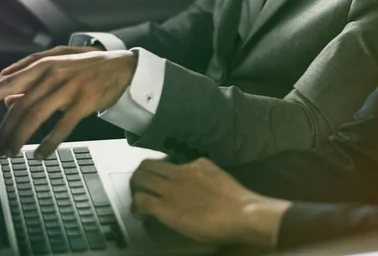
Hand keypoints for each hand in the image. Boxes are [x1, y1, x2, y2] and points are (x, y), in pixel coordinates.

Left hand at [0, 50, 136, 157]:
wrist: (122, 67)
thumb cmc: (89, 65)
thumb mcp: (59, 63)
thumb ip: (31, 76)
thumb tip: (7, 97)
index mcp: (44, 65)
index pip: (9, 81)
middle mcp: (54, 76)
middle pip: (20, 106)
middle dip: (4, 130)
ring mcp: (69, 89)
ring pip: (36, 117)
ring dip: (20, 138)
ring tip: (11, 152)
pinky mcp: (84, 103)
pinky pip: (62, 127)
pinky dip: (48, 143)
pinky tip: (40, 153)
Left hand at [130, 158, 290, 248]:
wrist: (242, 213)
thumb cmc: (237, 201)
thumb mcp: (219, 178)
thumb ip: (205, 176)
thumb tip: (199, 182)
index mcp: (196, 164)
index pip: (169, 162)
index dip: (161, 172)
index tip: (160, 180)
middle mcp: (180, 172)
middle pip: (148, 165)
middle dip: (141, 175)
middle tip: (141, 187)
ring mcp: (171, 189)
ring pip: (141, 179)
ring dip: (135, 188)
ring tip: (137, 199)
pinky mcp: (166, 208)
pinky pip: (142, 201)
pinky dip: (137, 207)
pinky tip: (140, 215)